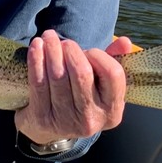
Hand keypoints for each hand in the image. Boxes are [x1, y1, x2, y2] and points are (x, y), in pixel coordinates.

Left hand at [15, 32, 130, 145]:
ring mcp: (66, 120)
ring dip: (52, 49)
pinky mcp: (43, 118)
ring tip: (48, 36)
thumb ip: (113, 61)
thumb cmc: (79, 95)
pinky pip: (38, 82)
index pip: (113, 74)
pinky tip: (36, 45)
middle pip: (82, 73)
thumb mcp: (100, 84)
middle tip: (64, 41)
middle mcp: (91, 118)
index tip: (88, 51)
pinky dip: (36, 59)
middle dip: (71, 50)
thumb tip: (125, 41)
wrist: (48, 126)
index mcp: (112, 110)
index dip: (99, 56)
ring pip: (58, 75)